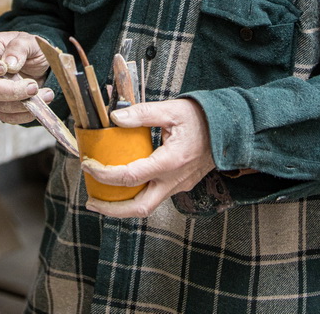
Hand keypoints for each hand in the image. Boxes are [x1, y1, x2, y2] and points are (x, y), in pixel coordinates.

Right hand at [0, 31, 53, 123]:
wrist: (42, 62)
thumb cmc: (30, 48)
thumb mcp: (28, 40)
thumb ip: (19, 47)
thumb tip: (10, 64)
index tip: (2, 68)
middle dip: (10, 91)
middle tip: (33, 87)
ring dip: (23, 104)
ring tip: (46, 94)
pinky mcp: (2, 106)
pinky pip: (8, 116)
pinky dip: (26, 114)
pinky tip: (41, 104)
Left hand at [83, 98, 214, 217]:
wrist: (230, 129)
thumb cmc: (202, 117)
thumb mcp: (172, 109)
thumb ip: (142, 113)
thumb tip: (115, 117)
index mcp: (171, 161)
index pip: (131, 177)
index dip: (105, 174)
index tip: (89, 165)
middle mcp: (175, 179)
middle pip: (140, 208)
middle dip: (112, 210)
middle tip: (91, 202)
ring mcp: (179, 185)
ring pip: (148, 205)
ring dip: (123, 205)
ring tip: (102, 196)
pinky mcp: (181, 184)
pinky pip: (155, 196)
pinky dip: (137, 194)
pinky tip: (125, 185)